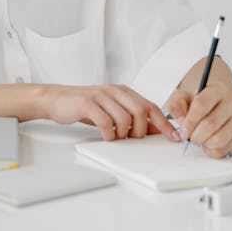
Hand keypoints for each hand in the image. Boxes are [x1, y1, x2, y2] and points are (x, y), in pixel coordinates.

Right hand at [44, 83, 181, 142]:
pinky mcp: (87, 103)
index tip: (174, 137)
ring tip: (115, 138)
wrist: (57, 99)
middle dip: (141, 131)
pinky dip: (109, 134)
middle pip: (141, 111)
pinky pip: (105, 121)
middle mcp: (115, 91)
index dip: (164, 123)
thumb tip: (155, 131)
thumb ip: (131, 118)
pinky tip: (105, 136)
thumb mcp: (112, 110)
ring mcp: (101, 96)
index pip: (151, 106)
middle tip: (132, 140)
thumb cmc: (86, 107)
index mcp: (124, 92)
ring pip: (125, 118)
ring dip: (123, 134)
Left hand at [166, 81, 231, 158]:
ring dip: (204, 143)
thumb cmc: (200, 103)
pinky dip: (212, 151)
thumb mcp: (184, 98)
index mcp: (218, 90)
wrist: (217, 105)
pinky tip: (209, 143)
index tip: (183, 130)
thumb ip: (177, 105)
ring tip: (200, 139)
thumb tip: (182, 121)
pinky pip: (225, 150)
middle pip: (210, 124)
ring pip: (219, 139)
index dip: (189, 121)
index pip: (201, 105)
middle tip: (190, 137)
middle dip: (196, 135)